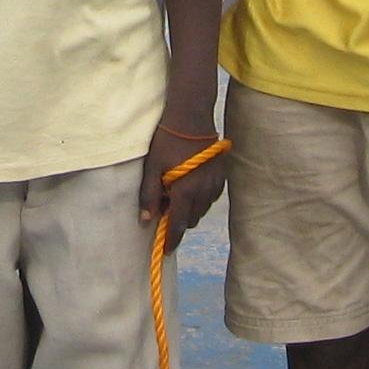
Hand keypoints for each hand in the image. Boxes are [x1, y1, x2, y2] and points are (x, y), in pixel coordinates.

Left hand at [139, 122, 229, 238]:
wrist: (191, 117)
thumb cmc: (167, 141)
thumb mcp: (152, 168)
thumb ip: (148, 196)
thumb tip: (146, 221)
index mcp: (185, 191)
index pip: (178, 224)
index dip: (171, 240)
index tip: (165, 251)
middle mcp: (204, 192)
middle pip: (190, 219)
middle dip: (178, 220)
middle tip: (164, 206)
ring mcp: (215, 184)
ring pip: (202, 209)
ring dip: (190, 209)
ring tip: (176, 192)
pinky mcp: (222, 176)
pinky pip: (211, 197)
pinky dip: (200, 198)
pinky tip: (191, 186)